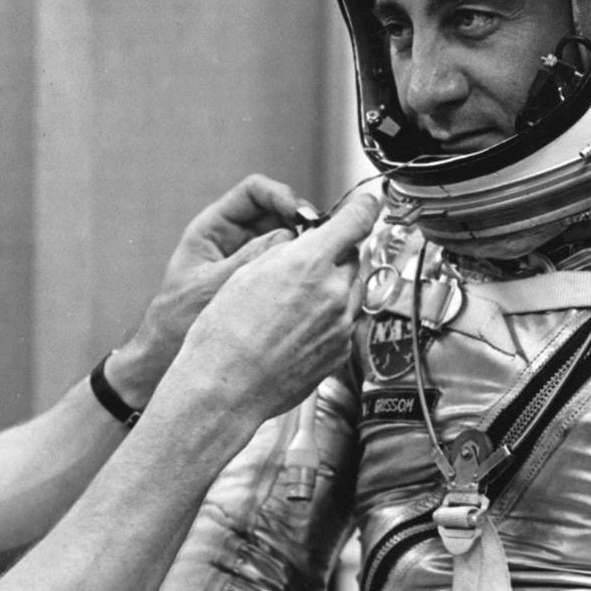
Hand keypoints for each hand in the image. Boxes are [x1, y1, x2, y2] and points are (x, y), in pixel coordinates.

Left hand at [112, 175, 321, 404]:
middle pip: (278, 214)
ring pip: (288, 242)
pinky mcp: (261, 288)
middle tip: (318, 237)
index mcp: (213, 229)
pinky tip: (312, 283)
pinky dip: (302, 272)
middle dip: (300, 222)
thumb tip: (291, 238)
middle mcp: (234, 241)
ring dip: (305, 248)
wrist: (163, 363)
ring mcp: (249, 263)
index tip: (299, 213)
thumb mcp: (211, 287)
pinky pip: (287, 270)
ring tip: (318, 261)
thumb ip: (248, 260)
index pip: (253, 193)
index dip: (280, 195)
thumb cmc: (173, 325)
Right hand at [171, 190, 377, 424]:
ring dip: (332, 289)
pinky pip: (344, 324)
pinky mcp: (340, 352)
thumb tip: (305, 241)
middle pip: (352, 258)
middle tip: (302, 268)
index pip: (356, 220)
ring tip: (293, 305)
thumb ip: (287, 251)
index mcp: (310, 263)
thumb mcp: (248, 271)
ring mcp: (341, 325)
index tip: (366, 204)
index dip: (362, 208)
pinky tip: (296, 330)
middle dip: (333, 257)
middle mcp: (334, 293)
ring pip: (351, 292)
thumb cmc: (225, 333)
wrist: (226, 387)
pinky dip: (329, 320)